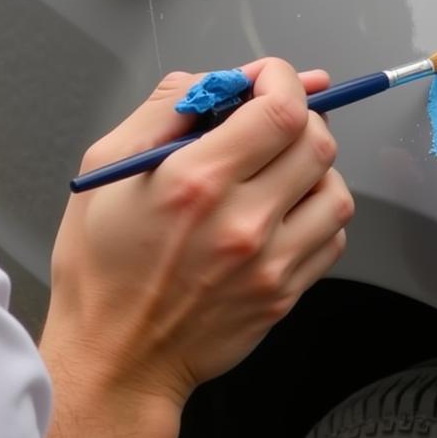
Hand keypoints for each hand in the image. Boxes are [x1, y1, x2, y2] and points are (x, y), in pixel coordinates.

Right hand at [40, 58, 353, 410]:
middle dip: (301, 114)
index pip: (279, 110)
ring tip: (278, 166)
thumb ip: (161, 110)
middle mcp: (242, 221)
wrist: (116, 360)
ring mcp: (269, 264)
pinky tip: (282, 210)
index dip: (283, 80)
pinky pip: (331, 237)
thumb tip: (214, 81)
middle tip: (273, 117)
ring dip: (314, 165)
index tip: (269, 77)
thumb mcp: (105, 169)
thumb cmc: (100, 266)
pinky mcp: (284, 295)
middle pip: (317, 142)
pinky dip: (316, 211)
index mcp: (194, 182)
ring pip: (335, 190)